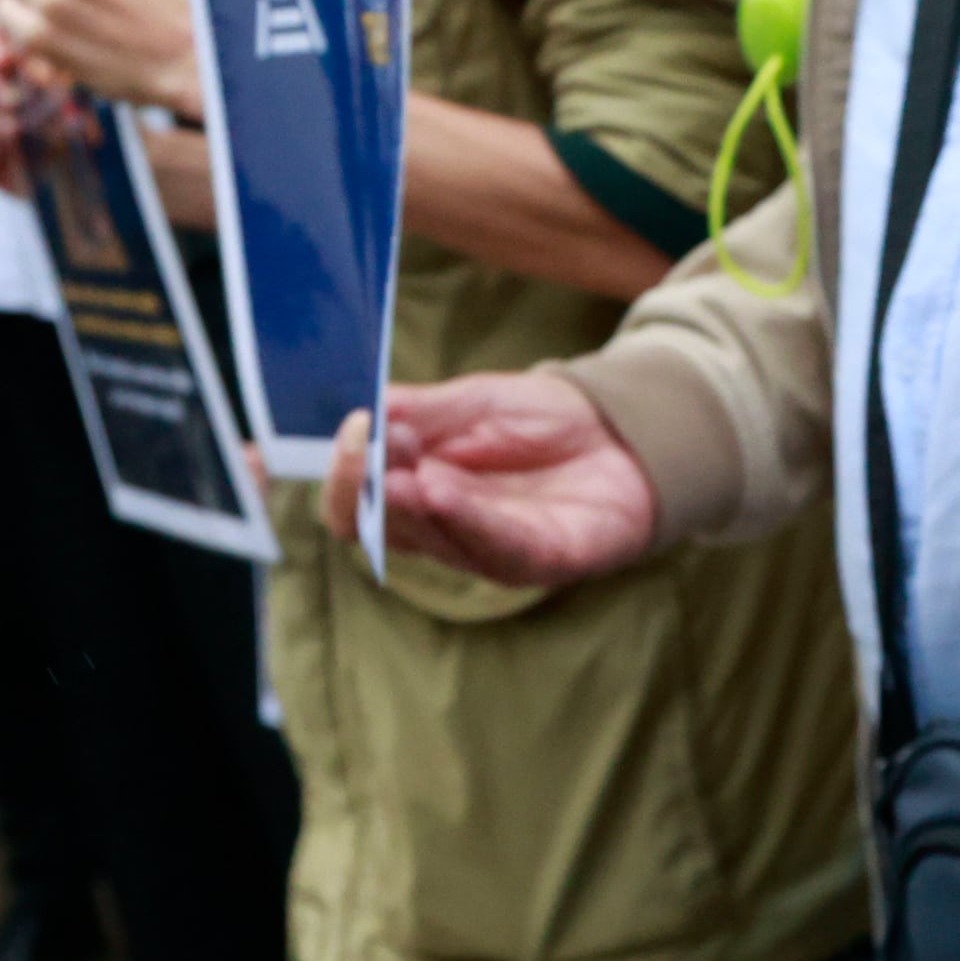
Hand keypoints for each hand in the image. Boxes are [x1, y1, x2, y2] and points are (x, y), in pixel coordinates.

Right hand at [323, 373, 664, 587]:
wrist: (621, 431)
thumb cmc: (541, 422)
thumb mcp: (469, 401)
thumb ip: (416, 412)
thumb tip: (357, 412)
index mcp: (413, 492)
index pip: (351, 504)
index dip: (338, 474)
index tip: (348, 428)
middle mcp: (441, 530)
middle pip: (374, 526)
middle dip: (362, 483)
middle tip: (366, 440)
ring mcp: (487, 550)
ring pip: (429, 538)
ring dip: (405, 504)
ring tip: (396, 471)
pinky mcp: (540, 559)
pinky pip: (495, 544)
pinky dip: (463, 516)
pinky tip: (439, 488)